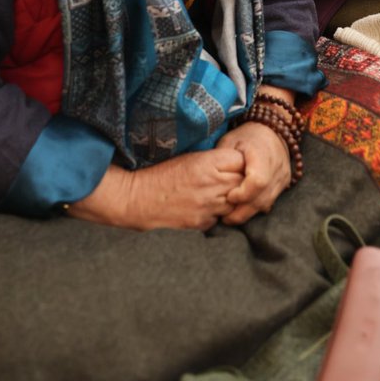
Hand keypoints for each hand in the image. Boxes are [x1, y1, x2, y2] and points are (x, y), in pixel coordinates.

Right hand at [67, 150, 245, 231]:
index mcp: (208, 164)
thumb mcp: (188, 157)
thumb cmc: (160, 174)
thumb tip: (237, 161)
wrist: (136, 199)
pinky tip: (204, 207)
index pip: (242, 161)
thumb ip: (214, 160)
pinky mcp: (201, 223)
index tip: (235, 164)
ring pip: (235, 203)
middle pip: (243, 182)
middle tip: (230, 179)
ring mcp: (208, 207)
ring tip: (216, 194)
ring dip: (230, 199)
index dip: (241, 162)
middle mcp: (212, 185)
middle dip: (240, 181)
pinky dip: (216, 214)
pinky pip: (220, 218)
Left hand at [215, 121, 291, 225]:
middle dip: (243, 211)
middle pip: (263, 197)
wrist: (271, 130)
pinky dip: (256, 207)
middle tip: (225, 219)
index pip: (258, 181)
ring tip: (231, 218)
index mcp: (263, 153)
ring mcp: (283, 176)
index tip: (229, 196)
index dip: (243, 193)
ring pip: (267, 202)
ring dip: (249, 212)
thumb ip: (222, 160)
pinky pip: (270, 201)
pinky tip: (243, 209)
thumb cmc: (245, 136)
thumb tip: (210, 181)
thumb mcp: (229, 141)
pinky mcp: (284, 182)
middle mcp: (277, 166)